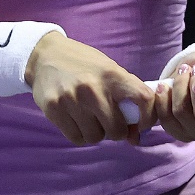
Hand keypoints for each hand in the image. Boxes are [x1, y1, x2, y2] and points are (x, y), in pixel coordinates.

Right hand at [26, 33, 154, 145]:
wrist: (45, 55)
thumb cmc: (84, 65)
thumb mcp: (109, 71)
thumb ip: (126, 99)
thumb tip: (136, 139)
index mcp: (112, 74)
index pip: (143, 98)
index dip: (148, 116)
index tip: (142, 123)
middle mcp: (93, 87)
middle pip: (117, 130)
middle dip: (116, 131)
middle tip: (109, 121)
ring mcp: (72, 99)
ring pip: (95, 137)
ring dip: (96, 133)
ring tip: (90, 117)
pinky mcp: (54, 109)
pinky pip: (76, 138)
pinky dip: (80, 134)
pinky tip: (76, 120)